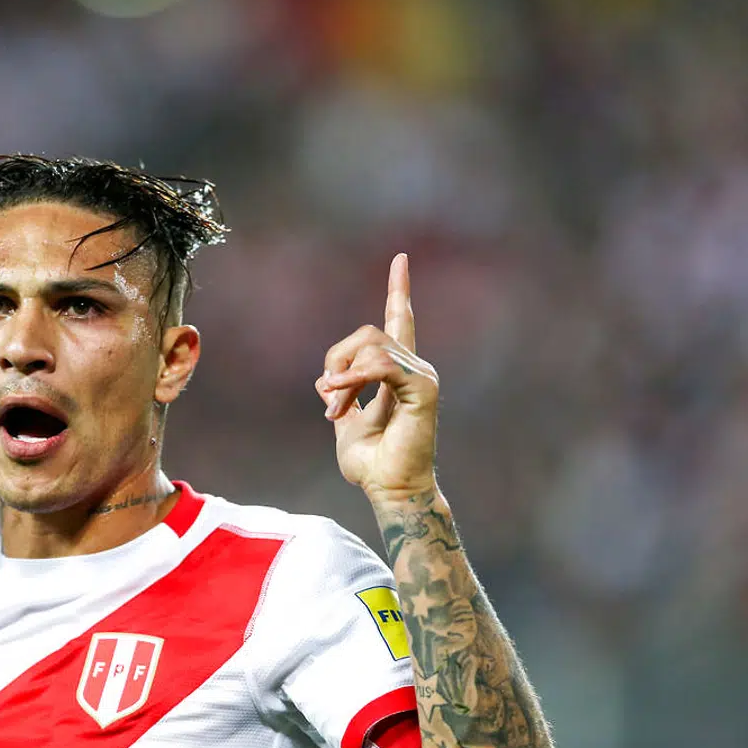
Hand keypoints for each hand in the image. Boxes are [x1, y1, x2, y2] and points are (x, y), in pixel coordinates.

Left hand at [315, 254, 438, 503]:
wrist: (389, 488)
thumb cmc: (372, 463)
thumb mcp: (346, 422)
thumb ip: (341, 396)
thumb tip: (326, 380)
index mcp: (397, 371)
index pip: (399, 320)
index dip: (398, 290)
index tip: (400, 259)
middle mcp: (415, 367)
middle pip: (368, 332)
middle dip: (337, 361)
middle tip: (329, 404)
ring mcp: (421, 375)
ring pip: (371, 346)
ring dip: (342, 380)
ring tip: (334, 412)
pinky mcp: (422, 387)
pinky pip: (380, 364)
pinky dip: (353, 378)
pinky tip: (338, 398)